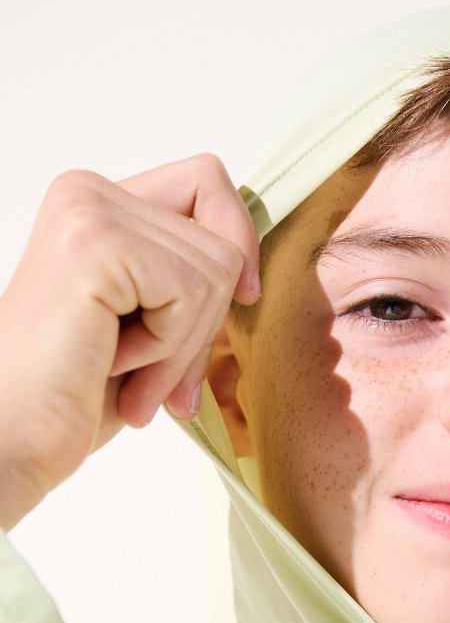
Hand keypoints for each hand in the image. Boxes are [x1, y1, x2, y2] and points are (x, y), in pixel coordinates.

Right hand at [0, 153, 259, 531]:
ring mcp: (88, 212)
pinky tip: (111, 365)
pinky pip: (192, 293)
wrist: (13, 439)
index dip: (238, 243)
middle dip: (205, 323)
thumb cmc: (73, 391)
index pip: (207, 183)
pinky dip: (165, 349)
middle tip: (155, 378)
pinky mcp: (95, 245)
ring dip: (180, 345)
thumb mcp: (151, 320)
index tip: (241, 299)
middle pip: (223, 238)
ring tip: (125, 373)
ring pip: (218, 270)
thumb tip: (252, 269)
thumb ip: (190, 277)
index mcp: (96, 201)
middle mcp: (87, 191)